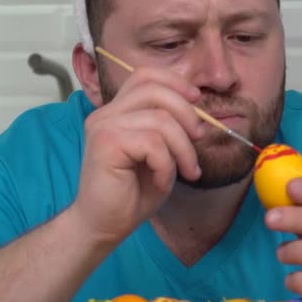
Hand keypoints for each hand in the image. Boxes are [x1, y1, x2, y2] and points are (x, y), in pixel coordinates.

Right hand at [70, 68, 203, 243]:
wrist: (102, 226)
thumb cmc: (131, 194)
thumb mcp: (160, 155)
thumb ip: (170, 129)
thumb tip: (199, 113)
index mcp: (117, 112)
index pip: (145, 76)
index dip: (175, 82)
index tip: (196, 102)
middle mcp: (106, 114)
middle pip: (154, 89)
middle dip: (187, 113)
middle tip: (199, 139)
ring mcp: (103, 127)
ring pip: (160, 119)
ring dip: (183, 149)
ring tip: (186, 172)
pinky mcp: (105, 144)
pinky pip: (152, 143)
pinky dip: (166, 165)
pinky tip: (161, 182)